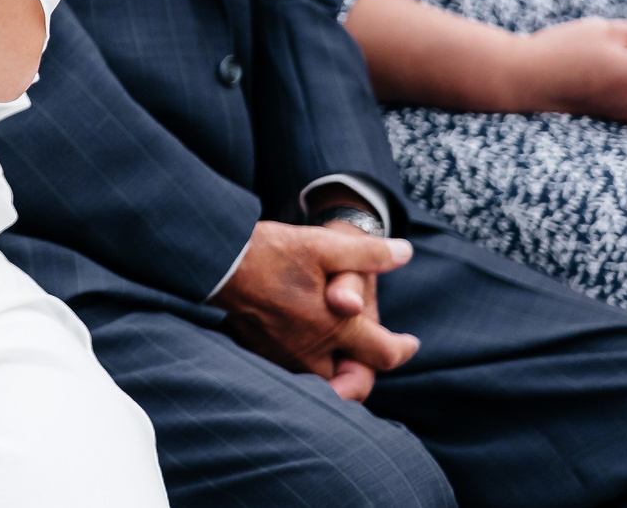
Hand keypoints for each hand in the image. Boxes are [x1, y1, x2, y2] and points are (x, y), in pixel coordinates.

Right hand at [212, 220, 416, 401]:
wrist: (216, 262)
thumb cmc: (271, 252)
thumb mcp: (324, 245)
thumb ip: (369, 254)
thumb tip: (405, 253)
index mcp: (338, 326)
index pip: (384, 354)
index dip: (403, 349)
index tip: (410, 343)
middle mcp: (314, 349)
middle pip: (352, 381)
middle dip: (364, 373)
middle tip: (368, 358)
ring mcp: (285, 354)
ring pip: (320, 378)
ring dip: (334, 371)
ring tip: (338, 353)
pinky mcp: (261, 351)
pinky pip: (291, 370)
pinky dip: (304, 365)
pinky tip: (300, 344)